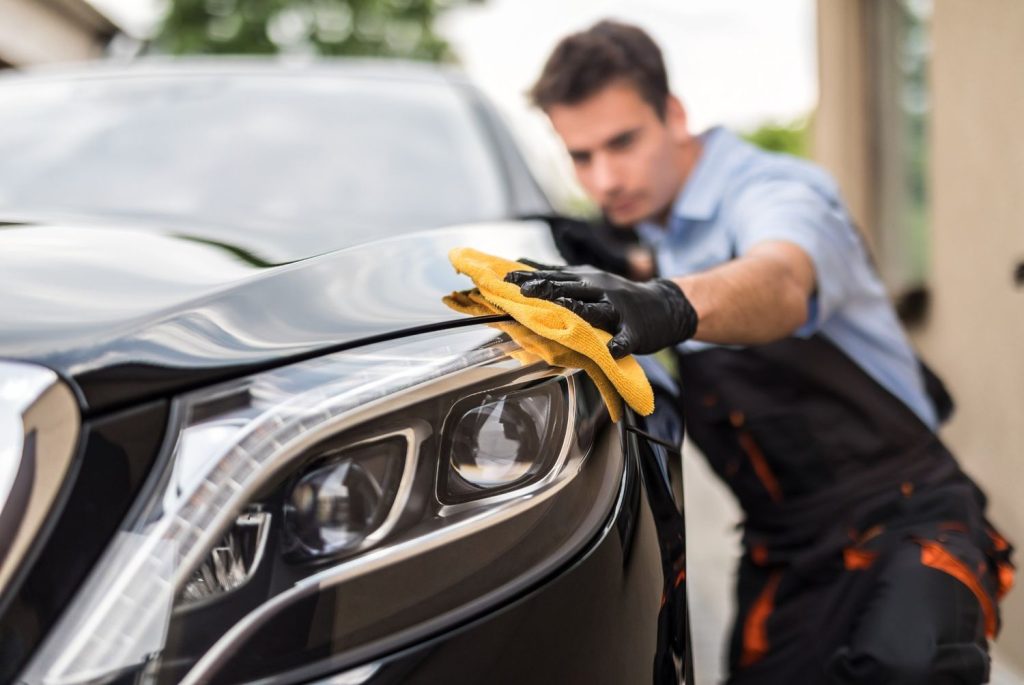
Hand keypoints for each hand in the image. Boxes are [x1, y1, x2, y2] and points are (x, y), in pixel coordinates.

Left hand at [506, 260, 698, 358]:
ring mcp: (617, 310)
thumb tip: (523, 265)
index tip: (506, 278)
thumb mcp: (588, 279)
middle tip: (523, 292)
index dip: (530, 277)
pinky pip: (625, 339)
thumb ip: (558, 276)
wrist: (662, 306)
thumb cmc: (617, 296)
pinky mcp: (634, 331)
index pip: (554, 276)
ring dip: (579, 311)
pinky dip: (618, 344)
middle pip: (570, 288)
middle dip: (546, 289)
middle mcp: (600, 290)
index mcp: (587, 279)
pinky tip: (611, 349)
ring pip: (595, 310)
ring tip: (562, 312)